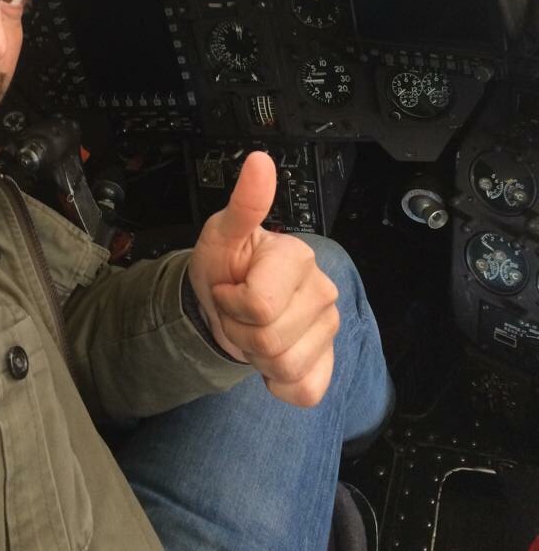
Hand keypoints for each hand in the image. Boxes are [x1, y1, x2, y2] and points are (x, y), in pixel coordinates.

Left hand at [187, 151, 339, 405]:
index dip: (232, 302)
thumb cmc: (225, 265)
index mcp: (297, 258)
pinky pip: (305, 390)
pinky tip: (269, 359)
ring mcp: (328, 328)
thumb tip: (259, 161)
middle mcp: (321, 290)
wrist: (224, 301)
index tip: (229, 286)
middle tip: (237, 310)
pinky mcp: (328, 361)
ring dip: (255, 355)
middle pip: (271, 340)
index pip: (260, 305)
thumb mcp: (222, 234)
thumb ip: (244, 203)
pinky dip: (278, 383)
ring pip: (285, 367)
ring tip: (251, 328)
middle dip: (240, 330)